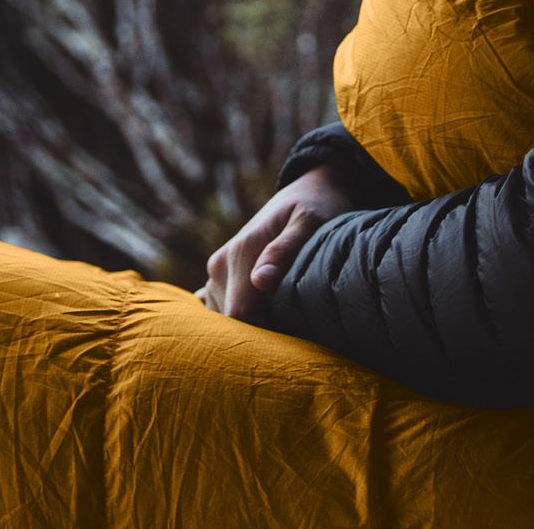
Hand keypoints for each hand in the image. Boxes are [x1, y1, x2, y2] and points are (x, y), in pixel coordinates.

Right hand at [195, 166, 354, 321]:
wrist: (306, 191)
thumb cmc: (316, 206)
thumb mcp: (310, 221)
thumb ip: (286, 249)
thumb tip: (261, 281)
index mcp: (241, 252)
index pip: (240, 314)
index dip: (265, 336)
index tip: (294, 342)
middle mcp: (220, 265)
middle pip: (231, 323)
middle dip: (261, 337)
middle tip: (298, 335)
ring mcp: (217, 273)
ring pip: (226, 322)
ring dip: (254, 330)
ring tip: (289, 323)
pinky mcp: (220, 280)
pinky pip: (222, 312)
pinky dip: (244, 323)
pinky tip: (267, 319)